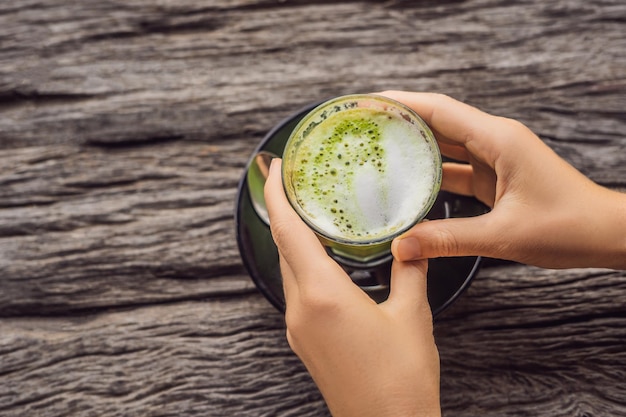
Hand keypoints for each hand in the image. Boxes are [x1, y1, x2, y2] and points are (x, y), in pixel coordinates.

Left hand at [265, 159, 440, 416]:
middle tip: (296, 182)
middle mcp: (301, 309)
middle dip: (285, 211)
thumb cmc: (401, 379)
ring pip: (289, 270)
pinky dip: (303, 266)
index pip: (289, 232)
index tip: (273, 167)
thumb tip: (413, 244)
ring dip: (294, 240)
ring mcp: (298, 328)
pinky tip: (323, 261)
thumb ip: (410, 271)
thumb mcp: (412, 315)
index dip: (278, 196)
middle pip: (284, 248)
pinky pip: (297, 292)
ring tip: (311, 215)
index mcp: (323, 295)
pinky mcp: (304, 342)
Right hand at [378, 91, 625, 269]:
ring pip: (446, 146)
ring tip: (378, 151)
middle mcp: (495, 142)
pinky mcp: (497, 177)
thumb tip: (402, 247)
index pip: (440, 110)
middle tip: (364, 126)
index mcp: (499, 140)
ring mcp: (496, 159)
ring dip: (415, 148)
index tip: (369, 101)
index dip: (402, 103)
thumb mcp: (503, 235)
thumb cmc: (569, 227)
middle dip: (402, 121)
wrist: (607, 235)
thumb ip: (448, 239)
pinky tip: (409, 184)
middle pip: (439, 122)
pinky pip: (456, 169)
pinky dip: (432, 174)